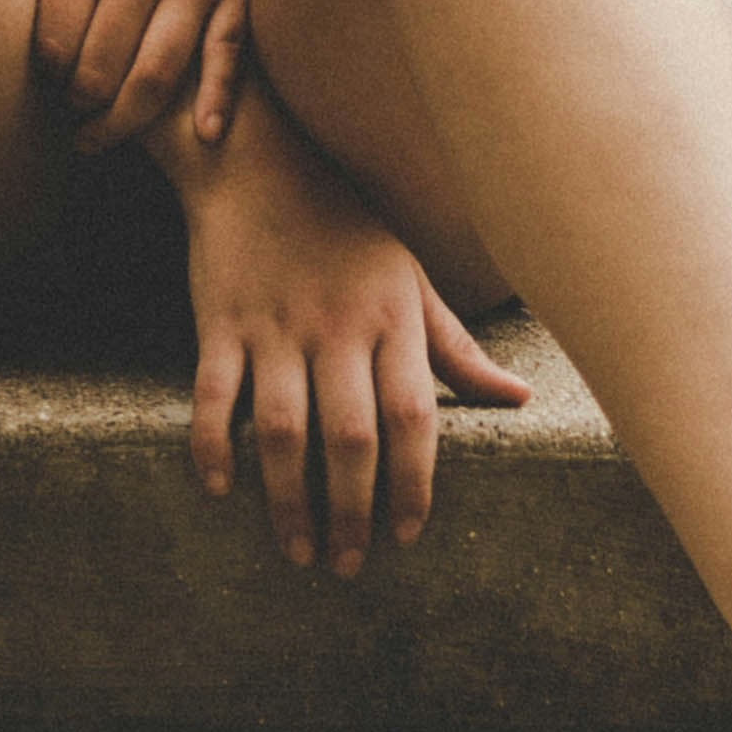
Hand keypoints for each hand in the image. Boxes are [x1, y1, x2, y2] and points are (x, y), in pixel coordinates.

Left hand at [11, 0, 261, 154]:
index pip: (54, 32)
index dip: (43, 67)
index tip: (42, 76)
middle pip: (98, 68)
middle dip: (77, 104)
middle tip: (68, 114)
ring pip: (154, 78)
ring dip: (124, 122)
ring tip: (100, 136)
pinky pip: (227, 56)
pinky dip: (215, 102)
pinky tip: (200, 134)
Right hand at [176, 83, 530, 573]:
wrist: (259, 165)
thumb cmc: (347, 229)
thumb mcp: (409, 279)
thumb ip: (457, 347)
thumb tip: (519, 399)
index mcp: (391, 317)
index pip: (414, 417)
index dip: (414, 483)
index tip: (408, 535)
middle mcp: (336, 325)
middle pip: (350, 437)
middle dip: (352, 512)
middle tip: (347, 566)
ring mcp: (274, 325)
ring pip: (281, 430)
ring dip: (288, 500)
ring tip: (298, 550)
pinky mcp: (220, 321)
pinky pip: (213, 395)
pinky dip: (213, 445)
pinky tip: (220, 489)